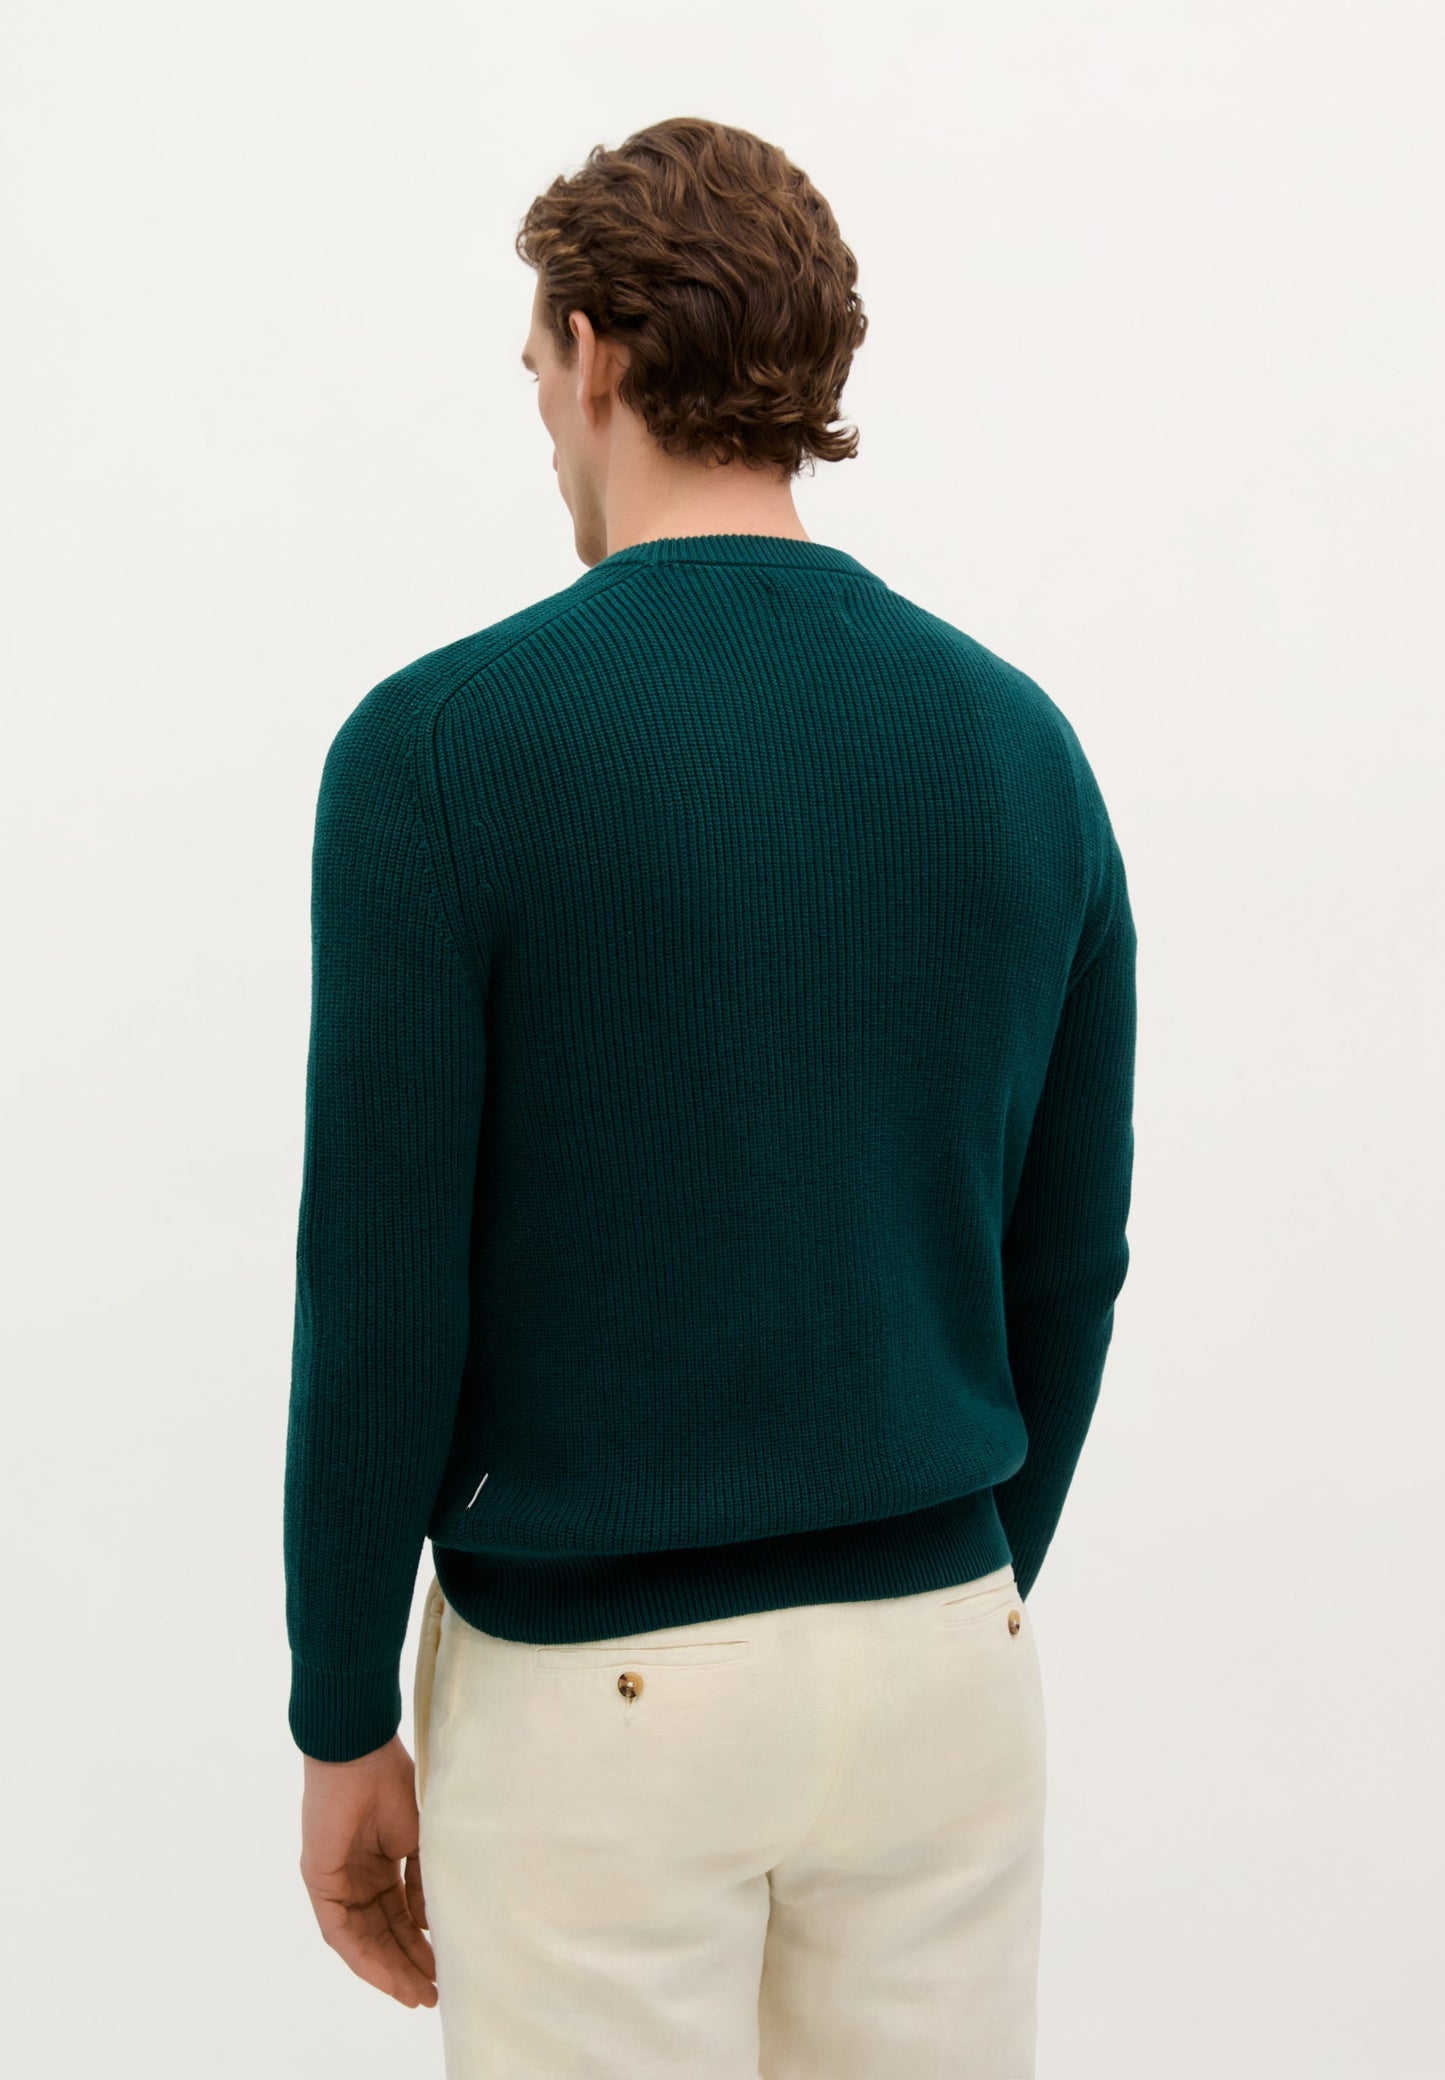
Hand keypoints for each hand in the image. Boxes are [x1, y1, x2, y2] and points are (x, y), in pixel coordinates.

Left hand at [298, 1734, 436, 2007]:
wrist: (361, 1755)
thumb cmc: (393, 1783)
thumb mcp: (419, 1841)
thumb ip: (421, 1884)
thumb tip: (426, 1926)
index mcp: (382, 1866)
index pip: (400, 1917)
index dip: (420, 1946)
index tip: (443, 1972)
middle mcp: (358, 1880)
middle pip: (382, 1935)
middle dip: (406, 1967)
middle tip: (432, 1995)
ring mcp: (337, 1883)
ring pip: (362, 1941)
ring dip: (387, 1970)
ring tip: (415, 1995)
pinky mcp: (320, 1882)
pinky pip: (339, 1931)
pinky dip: (362, 1956)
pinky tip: (385, 1976)